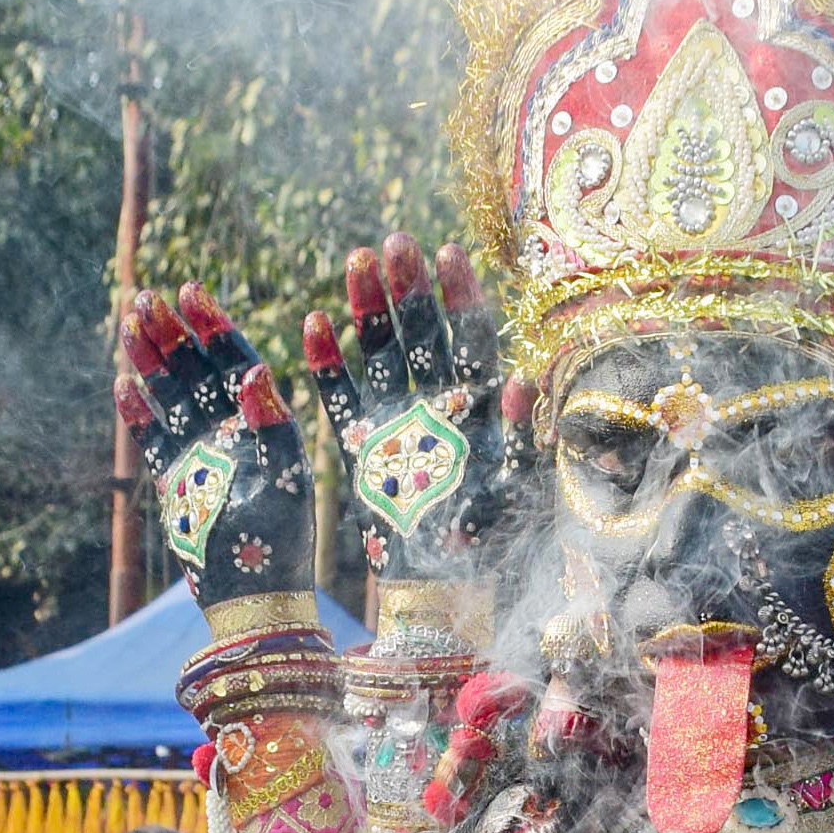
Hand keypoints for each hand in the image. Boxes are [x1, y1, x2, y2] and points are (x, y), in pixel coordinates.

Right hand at [121, 285, 313, 603]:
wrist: (256, 601)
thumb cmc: (284, 543)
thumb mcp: (286, 480)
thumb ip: (271, 426)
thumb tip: (256, 371)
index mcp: (263, 423)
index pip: (235, 362)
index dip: (214, 326)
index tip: (193, 289)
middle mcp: (230, 433)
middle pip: (197, 371)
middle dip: (173, 332)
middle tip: (147, 296)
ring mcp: (200, 456)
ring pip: (171, 397)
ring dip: (152, 361)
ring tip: (130, 323)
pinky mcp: (175, 483)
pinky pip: (153, 441)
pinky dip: (138, 415)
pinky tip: (121, 385)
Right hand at [301, 233, 527, 590]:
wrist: (444, 592)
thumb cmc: (489, 545)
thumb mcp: (514, 492)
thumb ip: (518, 437)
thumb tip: (521, 379)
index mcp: (476, 407)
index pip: (471, 339)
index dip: (460, 295)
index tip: (449, 251)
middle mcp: (436, 405)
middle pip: (423, 333)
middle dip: (411, 286)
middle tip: (395, 240)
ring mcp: (396, 422)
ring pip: (382, 352)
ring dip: (369, 307)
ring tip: (357, 260)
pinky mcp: (360, 446)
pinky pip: (341, 397)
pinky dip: (327, 364)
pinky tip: (312, 323)